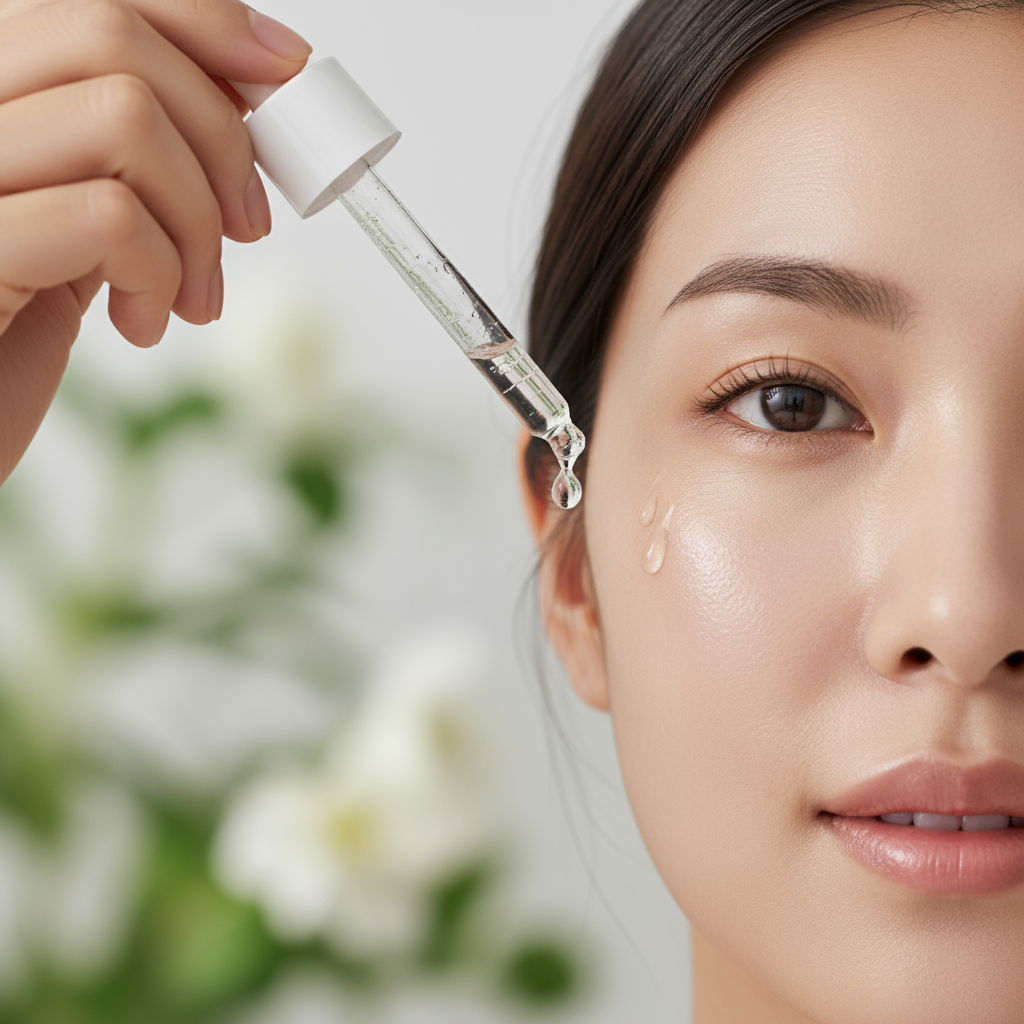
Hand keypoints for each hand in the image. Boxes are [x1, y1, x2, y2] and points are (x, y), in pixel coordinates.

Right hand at [0, 0, 310, 479]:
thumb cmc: (9, 330)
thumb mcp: (79, 225)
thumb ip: (132, 159)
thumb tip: (246, 101)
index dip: (205, 22)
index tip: (281, 73)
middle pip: (116, 36)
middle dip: (221, 138)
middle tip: (248, 227)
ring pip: (125, 116)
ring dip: (197, 221)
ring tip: (191, 298)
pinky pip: (110, 217)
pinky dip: (162, 273)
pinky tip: (145, 321)